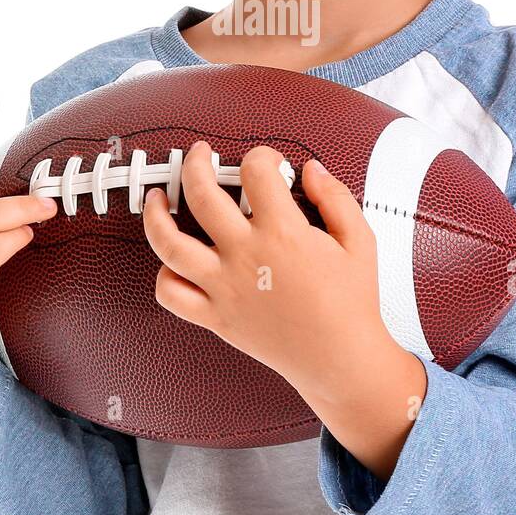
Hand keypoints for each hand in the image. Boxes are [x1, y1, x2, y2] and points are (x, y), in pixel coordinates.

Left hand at [140, 140, 386, 396]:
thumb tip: (312, 171)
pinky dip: (164, 275)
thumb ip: (335, 198)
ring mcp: (224, 287)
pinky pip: (171, 294)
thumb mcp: (360, 241)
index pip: (256, 171)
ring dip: (155, 213)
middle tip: (199, 155)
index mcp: (282, 232)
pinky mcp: (215, 316)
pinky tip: (172, 260)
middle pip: (201, 194)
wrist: (340, 359)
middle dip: (195, 163)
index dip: (262, 156)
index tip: (267, 163)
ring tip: (156, 198)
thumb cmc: (351, 304)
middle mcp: (245, 255)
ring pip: (169, 242)